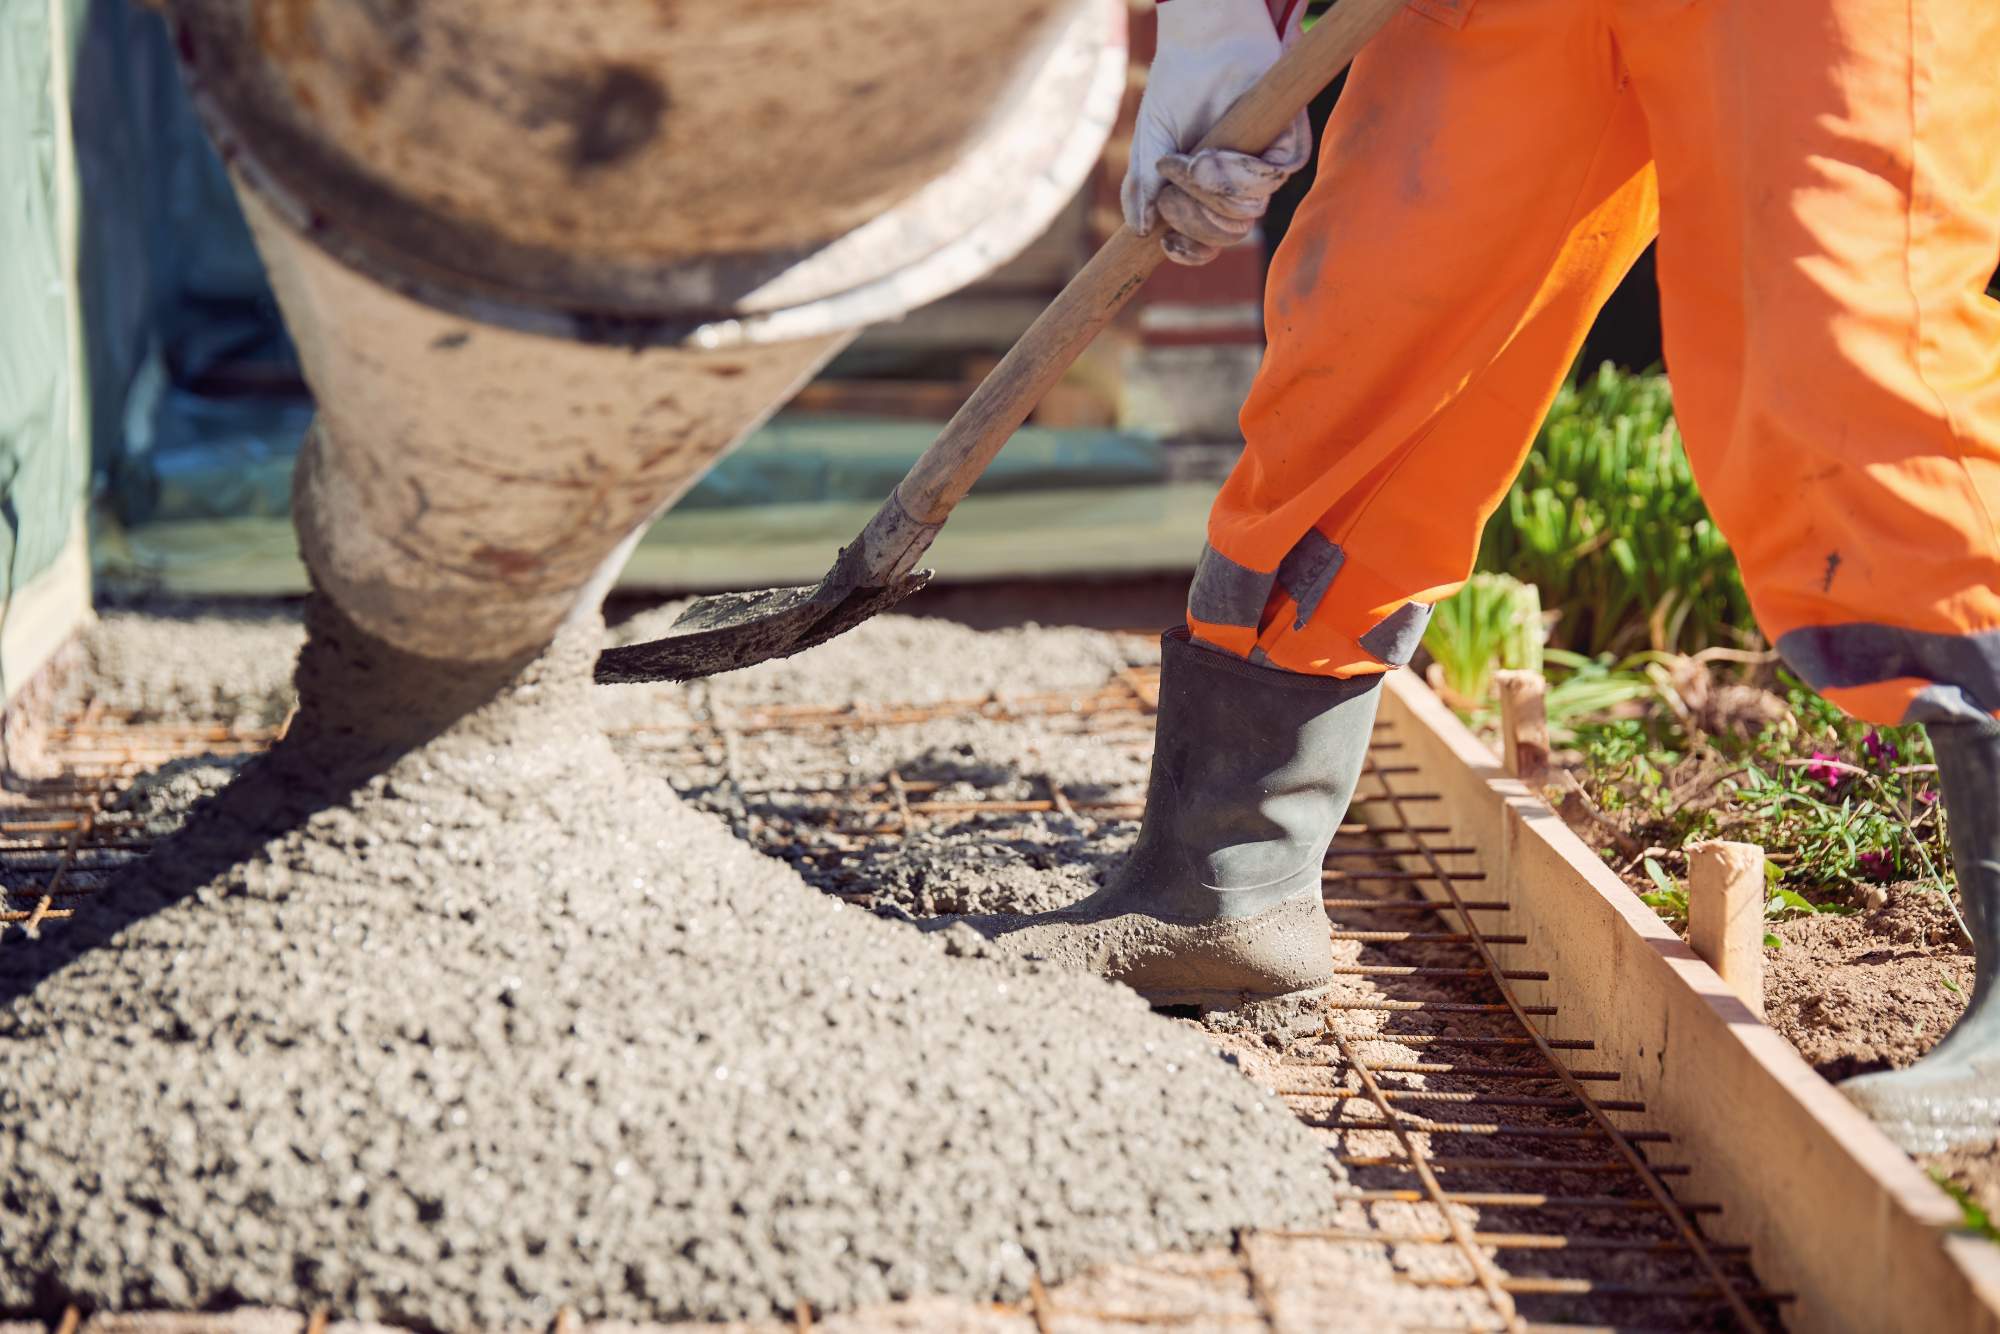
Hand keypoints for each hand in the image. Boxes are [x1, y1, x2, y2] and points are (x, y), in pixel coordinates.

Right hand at [1122, 0, 1312, 265]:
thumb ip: (1141, 188)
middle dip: (1192, 215)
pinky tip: (1214, 151)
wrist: (1204, 44)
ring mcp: (1263, 169)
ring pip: (1247, 213)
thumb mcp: (1149, 143)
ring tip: (1191, 159)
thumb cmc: (1176, 90)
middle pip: (1228, 234)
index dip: (1190, 251)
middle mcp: (1237, 188)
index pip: (1207, 244)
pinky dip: (1236, 172)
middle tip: (1171, 177)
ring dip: (1210, 190)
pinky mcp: (1288, 147)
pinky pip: (1271, 182)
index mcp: (1206, 196)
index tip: (1168, 242)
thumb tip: (1141, 231)